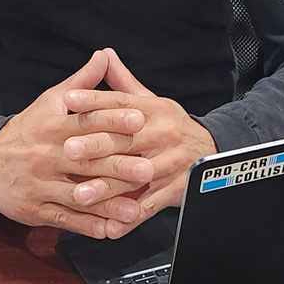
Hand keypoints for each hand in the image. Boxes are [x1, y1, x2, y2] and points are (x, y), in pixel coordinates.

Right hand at [0, 49, 154, 238]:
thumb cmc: (26, 129)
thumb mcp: (50, 101)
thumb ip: (82, 82)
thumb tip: (105, 56)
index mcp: (54, 126)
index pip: (87, 121)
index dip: (113, 119)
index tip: (139, 119)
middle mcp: (48, 155)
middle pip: (87, 161)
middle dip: (119, 166)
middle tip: (147, 169)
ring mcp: (41, 184)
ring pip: (78, 195)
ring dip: (108, 204)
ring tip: (135, 211)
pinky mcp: (35, 208)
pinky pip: (63, 219)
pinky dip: (86, 226)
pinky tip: (108, 231)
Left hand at [64, 49, 217, 236]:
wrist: (215, 150)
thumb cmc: (172, 126)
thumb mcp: (152, 101)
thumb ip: (124, 84)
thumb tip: (103, 56)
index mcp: (153, 110)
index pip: (120, 102)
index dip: (94, 100)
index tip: (69, 101)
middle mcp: (162, 134)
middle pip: (125, 139)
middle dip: (95, 146)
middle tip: (67, 150)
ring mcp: (169, 164)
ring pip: (134, 176)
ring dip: (107, 188)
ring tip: (81, 195)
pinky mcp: (174, 190)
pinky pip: (149, 206)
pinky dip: (129, 218)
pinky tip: (110, 227)